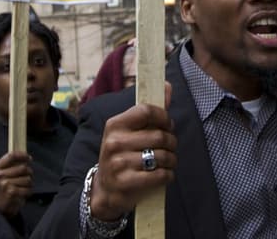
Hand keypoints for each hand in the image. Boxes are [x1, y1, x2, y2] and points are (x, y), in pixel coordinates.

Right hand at [0, 151, 31, 218]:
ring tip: (24, 187)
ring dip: (29, 183)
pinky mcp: (12, 193)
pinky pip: (28, 189)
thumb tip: (25, 157)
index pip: (11, 155)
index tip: (29, 158)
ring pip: (27, 179)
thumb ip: (9, 166)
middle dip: (29, 172)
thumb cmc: (1, 190)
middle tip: (28, 177)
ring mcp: (5, 184)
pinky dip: (28, 192)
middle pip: (23, 167)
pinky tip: (23, 193)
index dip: (22, 155)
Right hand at [90, 83, 175, 221]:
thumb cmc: (121, 155)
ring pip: (163, 156)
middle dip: (172, 141)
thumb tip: (168, 86)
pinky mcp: (126, 182)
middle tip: (171, 146)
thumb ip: (149, 111)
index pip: (146, 111)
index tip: (168, 124)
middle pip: (159, 135)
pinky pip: (160, 175)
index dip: (163, 117)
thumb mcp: (128, 132)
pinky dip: (168, 175)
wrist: (104, 189)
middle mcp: (114, 142)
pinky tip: (165, 174)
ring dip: (172, 160)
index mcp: (115, 124)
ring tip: (169, 161)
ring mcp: (119, 163)